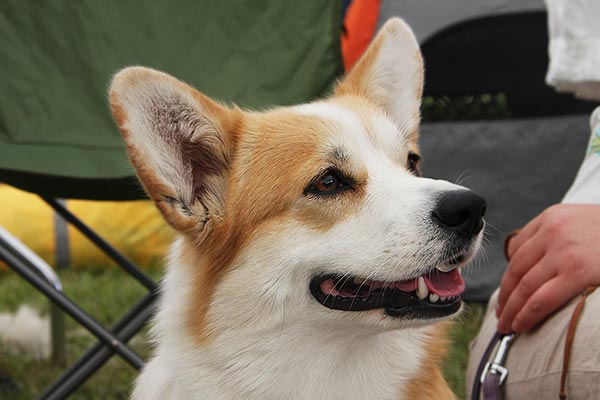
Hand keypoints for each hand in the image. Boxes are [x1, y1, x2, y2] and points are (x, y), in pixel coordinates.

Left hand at [496, 204, 599, 332]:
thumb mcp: (580, 221)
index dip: (508, 277)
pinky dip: (526, 314)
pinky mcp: (578, 272)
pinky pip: (541, 299)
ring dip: (511, 309)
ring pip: (524, 286)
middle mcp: (552, 231)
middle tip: (500, 314)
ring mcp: (564, 251)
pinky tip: (521, 325)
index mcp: (552, 217)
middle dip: (505, 296)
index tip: (506, 293)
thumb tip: (526, 263)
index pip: (517, 250)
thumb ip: (554, 235)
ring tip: (507, 325)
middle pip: (516, 270)